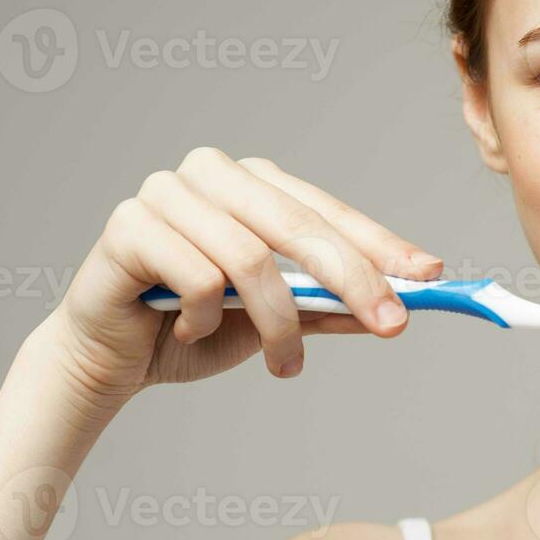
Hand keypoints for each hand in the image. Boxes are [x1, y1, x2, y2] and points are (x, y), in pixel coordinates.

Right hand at [42, 147, 441, 405]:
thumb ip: (330, 304)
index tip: (429, 277)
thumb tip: (402, 302)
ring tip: (286, 366)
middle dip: (354, 279)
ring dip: (279, 324)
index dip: (381, 245)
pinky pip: (196, 276)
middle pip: (299, 226)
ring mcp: (166, 191)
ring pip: (251, 258)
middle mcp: (211, 173)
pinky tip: (188, 331)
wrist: (111, 358)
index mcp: (252, 183)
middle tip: (391, 325)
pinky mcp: (127, 224)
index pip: (329, 210)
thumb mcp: (278, 318)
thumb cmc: (194, 327)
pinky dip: (205, 318)